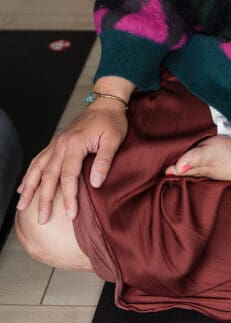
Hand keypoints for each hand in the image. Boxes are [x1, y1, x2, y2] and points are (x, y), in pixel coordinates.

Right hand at [16, 103, 127, 223]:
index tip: (71, 214)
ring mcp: (56, 143)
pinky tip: (23, 187)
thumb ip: (104, 160)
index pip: (69, 176)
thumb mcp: (114, 139)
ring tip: (22, 206)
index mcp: (75, 143)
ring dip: (29, 188)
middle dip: (44, 199)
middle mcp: (61, 144)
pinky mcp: (55, 143)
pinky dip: (29, 174)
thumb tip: (95, 183)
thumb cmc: (111, 121)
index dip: (69, 196)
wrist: (105, 103)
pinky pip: (38, 160)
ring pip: (38, 168)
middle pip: (49, 175)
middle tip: (42, 219)